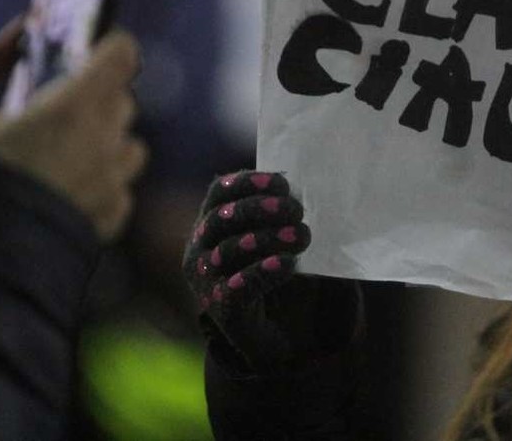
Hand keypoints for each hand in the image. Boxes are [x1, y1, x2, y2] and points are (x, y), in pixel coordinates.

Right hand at [0, 26, 147, 239]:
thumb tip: (19, 28)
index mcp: (72, 109)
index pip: (120, 56)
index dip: (107, 50)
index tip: (89, 52)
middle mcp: (104, 143)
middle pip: (122, 102)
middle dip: (95, 100)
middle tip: (54, 112)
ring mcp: (113, 183)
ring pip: (128, 147)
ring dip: (103, 144)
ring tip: (58, 157)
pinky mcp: (111, 219)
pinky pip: (119, 189)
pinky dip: (98, 186)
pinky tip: (59, 194)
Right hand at [183, 170, 355, 373]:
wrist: (275, 330)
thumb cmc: (275, 268)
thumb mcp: (276, 235)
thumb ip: (283, 213)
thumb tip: (311, 191)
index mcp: (212, 222)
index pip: (220, 191)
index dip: (247, 182)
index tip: (281, 182)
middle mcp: (200, 248)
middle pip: (222, 218)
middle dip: (260, 209)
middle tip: (297, 211)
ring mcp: (205, 280)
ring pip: (227, 251)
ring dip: (266, 239)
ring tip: (300, 236)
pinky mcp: (221, 309)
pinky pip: (235, 288)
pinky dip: (260, 272)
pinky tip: (285, 264)